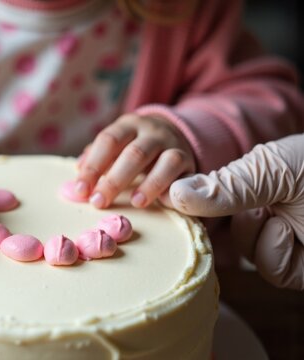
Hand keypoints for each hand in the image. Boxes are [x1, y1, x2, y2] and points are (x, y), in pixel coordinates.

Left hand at [75, 113, 195, 208]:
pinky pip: (182, 173)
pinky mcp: (188, 160)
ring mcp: (172, 144)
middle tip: (99, 202)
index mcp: (127, 125)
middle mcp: (151, 131)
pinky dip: (170, 186)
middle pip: (133, 153)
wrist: (174, 134)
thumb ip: (96, 160)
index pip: (107, 142)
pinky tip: (159, 200)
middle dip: (114, 180)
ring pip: (164, 161)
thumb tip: (75, 180)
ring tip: (134, 203)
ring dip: (148, 184)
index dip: (93, 167)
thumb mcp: (116, 146)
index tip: (81, 190)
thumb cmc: (135, 146)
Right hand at [170, 135, 303, 289]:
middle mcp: (259, 214)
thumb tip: (174, 193)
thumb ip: (224, 185)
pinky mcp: (294, 268)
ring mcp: (277, 241)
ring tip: (285, 215)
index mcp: (250, 185)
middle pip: (218, 229)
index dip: (186, 202)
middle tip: (239, 205)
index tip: (159, 201)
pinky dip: (280, 250)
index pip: (205, 198)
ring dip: (260, 233)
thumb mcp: (272, 168)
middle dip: (226, 220)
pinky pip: (268, 266)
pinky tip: (299, 235)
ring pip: (243, 250)